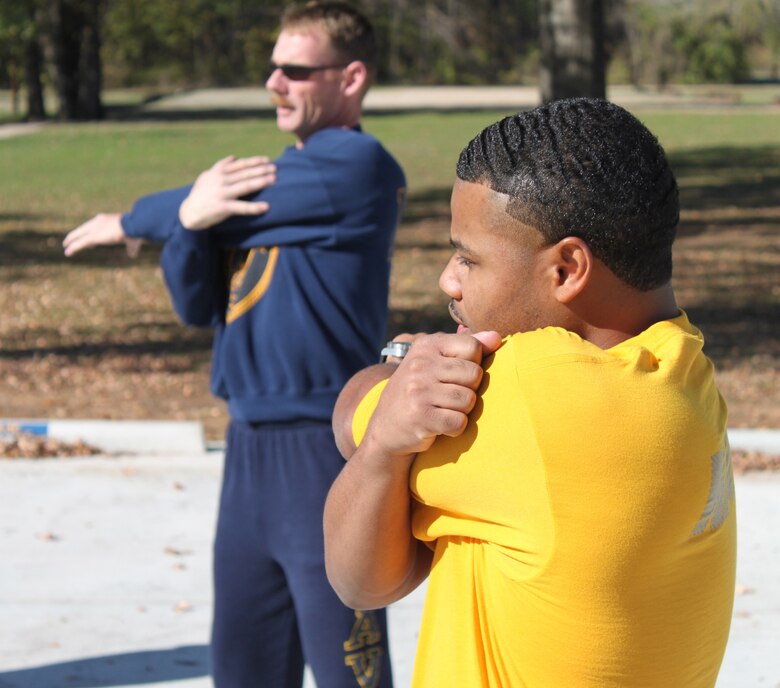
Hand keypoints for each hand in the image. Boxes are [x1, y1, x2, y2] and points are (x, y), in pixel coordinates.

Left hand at [63, 213, 142, 256]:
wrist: (133, 225)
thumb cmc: (135, 230)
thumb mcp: (132, 240)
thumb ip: (131, 248)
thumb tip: (132, 255)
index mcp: (106, 219)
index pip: (93, 226)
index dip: (89, 233)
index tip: (88, 242)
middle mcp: (97, 222)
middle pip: (83, 229)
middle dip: (76, 235)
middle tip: (69, 241)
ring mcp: (94, 229)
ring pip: (78, 235)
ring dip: (71, 241)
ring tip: (65, 247)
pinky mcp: (93, 237)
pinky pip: (80, 243)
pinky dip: (73, 248)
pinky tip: (68, 252)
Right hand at [178, 155, 276, 229]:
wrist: (188, 213)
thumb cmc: (200, 194)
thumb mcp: (207, 176)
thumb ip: (220, 166)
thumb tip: (233, 157)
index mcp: (219, 173)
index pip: (240, 165)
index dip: (254, 161)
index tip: (267, 160)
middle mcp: (221, 180)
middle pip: (245, 173)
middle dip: (261, 169)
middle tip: (276, 168)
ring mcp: (222, 193)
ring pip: (245, 186)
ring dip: (260, 182)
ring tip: (274, 180)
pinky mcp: (222, 207)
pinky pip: (241, 207)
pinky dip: (254, 207)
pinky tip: (266, 207)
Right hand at [363, 331, 501, 459]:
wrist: (385, 427)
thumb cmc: (419, 390)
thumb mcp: (436, 361)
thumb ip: (467, 345)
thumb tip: (496, 337)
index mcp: (426, 345)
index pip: (473, 347)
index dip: (473, 364)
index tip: (456, 374)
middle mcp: (420, 365)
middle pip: (474, 374)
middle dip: (469, 389)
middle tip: (449, 396)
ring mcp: (418, 391)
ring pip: (469, 400)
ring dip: (462, 410)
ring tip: (444, 410)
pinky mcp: (420, 418)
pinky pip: (459, 422)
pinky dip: (455, 428)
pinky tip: (441, 425)